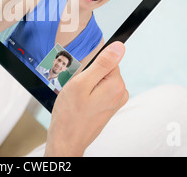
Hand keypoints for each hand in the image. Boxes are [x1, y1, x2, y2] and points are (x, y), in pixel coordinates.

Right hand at [45, 41, 128, 156]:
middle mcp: (120, 93)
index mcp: (116, 85)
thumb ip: (102, 63)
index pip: (107, 59)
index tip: (82, 77)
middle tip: (77, 88)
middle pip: (104, 69)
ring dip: (87, 84)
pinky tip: (80, 102)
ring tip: (77, 97)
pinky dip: (88, 92)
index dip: (90, 66)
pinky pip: (98, 89)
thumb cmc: (70, 114)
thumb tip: (119, 47)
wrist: (66, 139)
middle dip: (88, 75)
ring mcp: (115, 101)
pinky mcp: (109, 106)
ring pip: (100, 79)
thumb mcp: (82, 83)